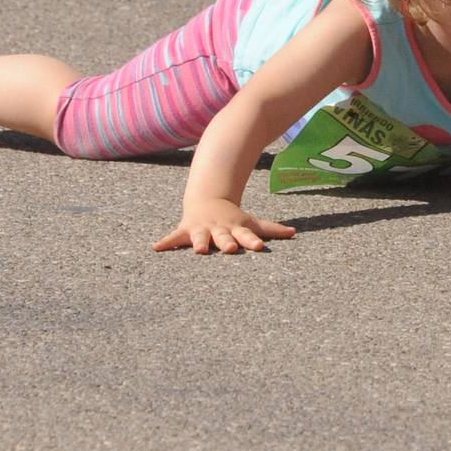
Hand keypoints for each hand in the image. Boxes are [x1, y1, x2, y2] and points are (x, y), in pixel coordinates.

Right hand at [152, 198, 296, 253]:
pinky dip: (165, 242)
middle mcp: (219, 230)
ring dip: (199, 243)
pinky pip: (174, 238)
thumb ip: (271, 230)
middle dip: (226, 243)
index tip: (258, 247)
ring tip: (198, 250)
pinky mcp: (185, 230)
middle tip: (231, 249)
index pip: (247, 235)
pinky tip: (156, 248)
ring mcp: (201, 230)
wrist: (207, 200)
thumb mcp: (251, 222)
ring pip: (200, 237)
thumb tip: (294, 233)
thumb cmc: (232, 218)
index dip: (252, 240)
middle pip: (224, 237)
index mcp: (235, 229)